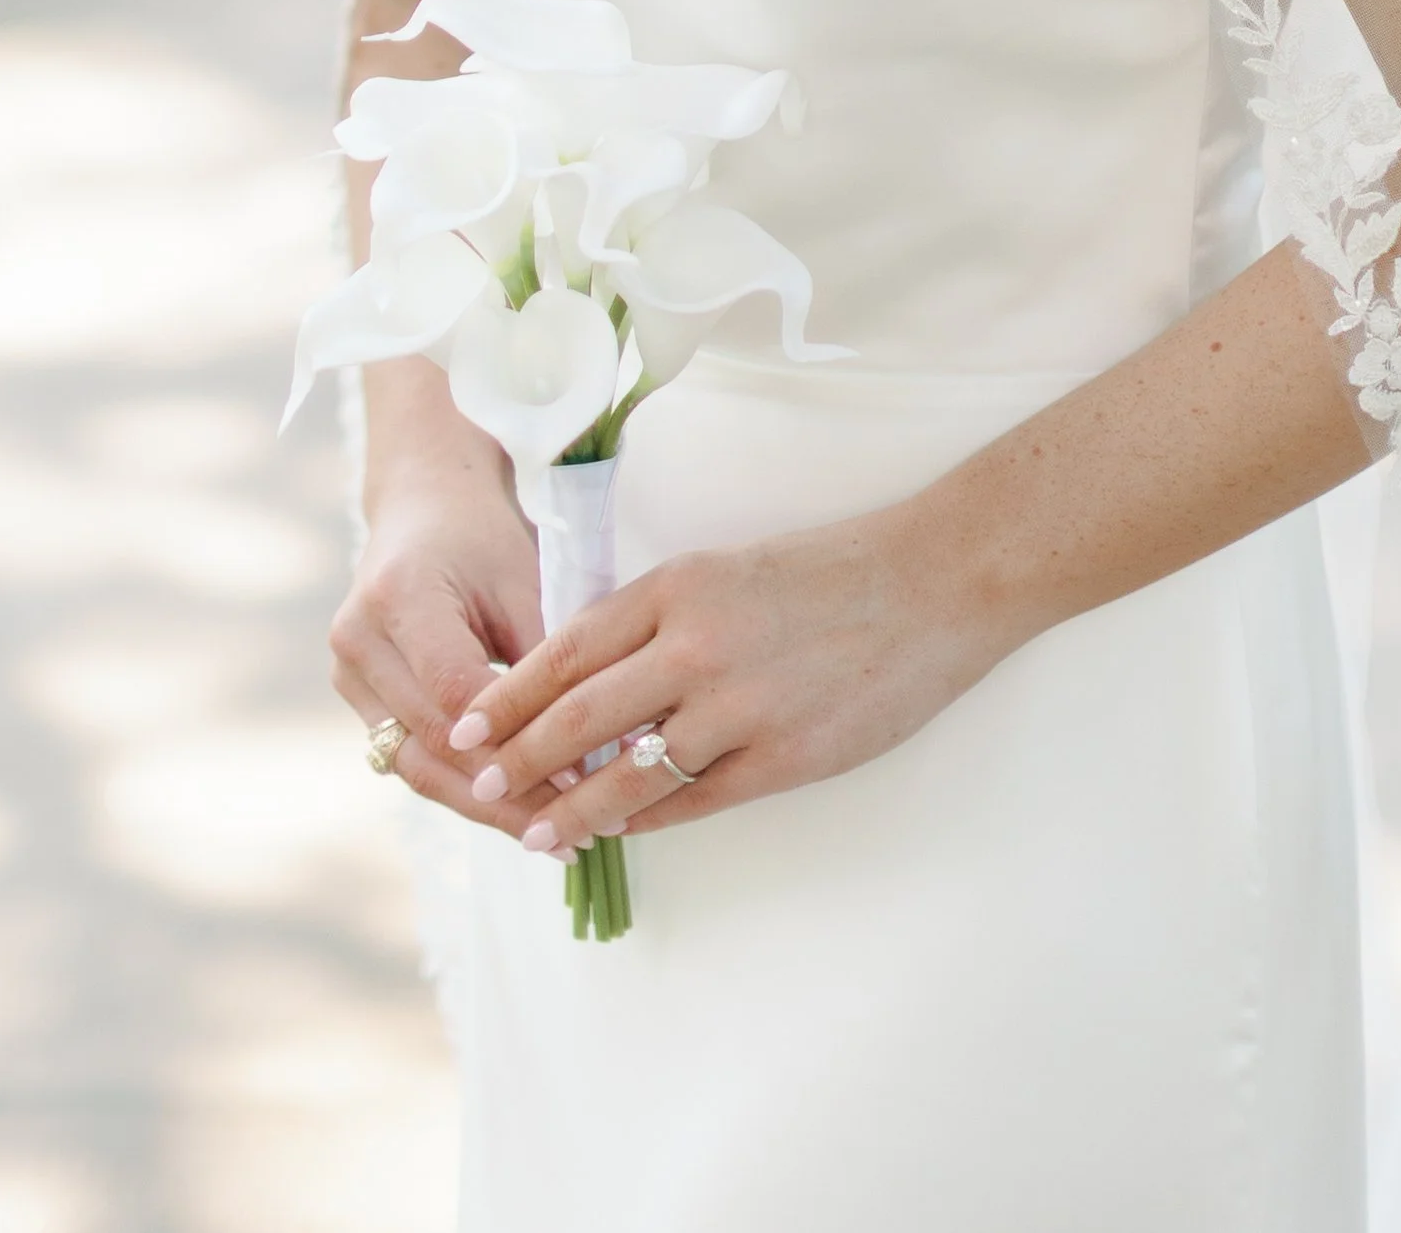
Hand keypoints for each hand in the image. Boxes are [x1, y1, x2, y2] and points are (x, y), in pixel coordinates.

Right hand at [330, 461, 549, 839]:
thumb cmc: (485, 532)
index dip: (516, 745)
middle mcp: (359, 638)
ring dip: (483, 806)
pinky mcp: (356, 693)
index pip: (456, 692)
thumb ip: (548, 661)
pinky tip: (514, 809)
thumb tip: (599, 748)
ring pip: (416, 765)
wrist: (424, 498)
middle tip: (570, 836)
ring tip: (549, 838)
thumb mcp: (525, 578)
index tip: (579, 780)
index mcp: (400, 595)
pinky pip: (410, 754)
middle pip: (431, 743)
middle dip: (503, 795)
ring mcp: (348, 671)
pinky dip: (462, 785)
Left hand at [445, 503, 1002, 856]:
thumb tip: (591, 674)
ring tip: (534, 830)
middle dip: (519, 755)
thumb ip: (661, 617)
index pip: (568, 647)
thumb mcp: (728, 568)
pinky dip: (647, 819)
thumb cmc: (831, 570)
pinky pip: (694, 800)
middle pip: (580, 713)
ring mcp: (739, 705)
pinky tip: (619, 830)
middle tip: (478, 782)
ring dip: (574, 806)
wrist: (932, 583)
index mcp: (678, 586)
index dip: (511, 693)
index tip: (468, 722)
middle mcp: (696, 643)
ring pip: (629, 770)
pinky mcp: (782, 757)